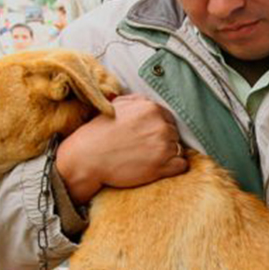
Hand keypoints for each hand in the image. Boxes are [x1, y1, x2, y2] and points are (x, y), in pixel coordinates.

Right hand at [56, 94, 188, 203]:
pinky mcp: (163, 166)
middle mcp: (161, 126)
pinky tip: (159, 168)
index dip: (159, 128)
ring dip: (168, 154)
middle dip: (163, 141)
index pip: (169, 118)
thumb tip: (150, 102)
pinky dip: (173, 168)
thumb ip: (137, 101)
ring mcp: (163, 146)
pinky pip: (182, 165)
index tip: (148, 137)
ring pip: (178, 148)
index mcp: (151, 109)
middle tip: (145, 149)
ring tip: (148, 158)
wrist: (86, 159)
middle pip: (175, 133)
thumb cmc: (98, 133)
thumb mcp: (116, 106)